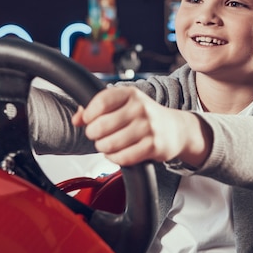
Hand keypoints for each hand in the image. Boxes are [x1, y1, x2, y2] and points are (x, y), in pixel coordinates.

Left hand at [72, 87, 208, 165]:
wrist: (175, 129)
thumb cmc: (144, 116)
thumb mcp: (122, 104)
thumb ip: (96, 107)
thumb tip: (76, 119)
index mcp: (130, 94)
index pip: (100, 102)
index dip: (88, 115)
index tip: (88, 121)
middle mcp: (140, 108)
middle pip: (101, 126)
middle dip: (93, 135)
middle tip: (97, 136)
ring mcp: (148, 128)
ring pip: (110, 144)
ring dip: (102, 148)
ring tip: (106, 145)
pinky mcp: (153, 147)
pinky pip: (123, 158)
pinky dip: (114, 158)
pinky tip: (116, 153)